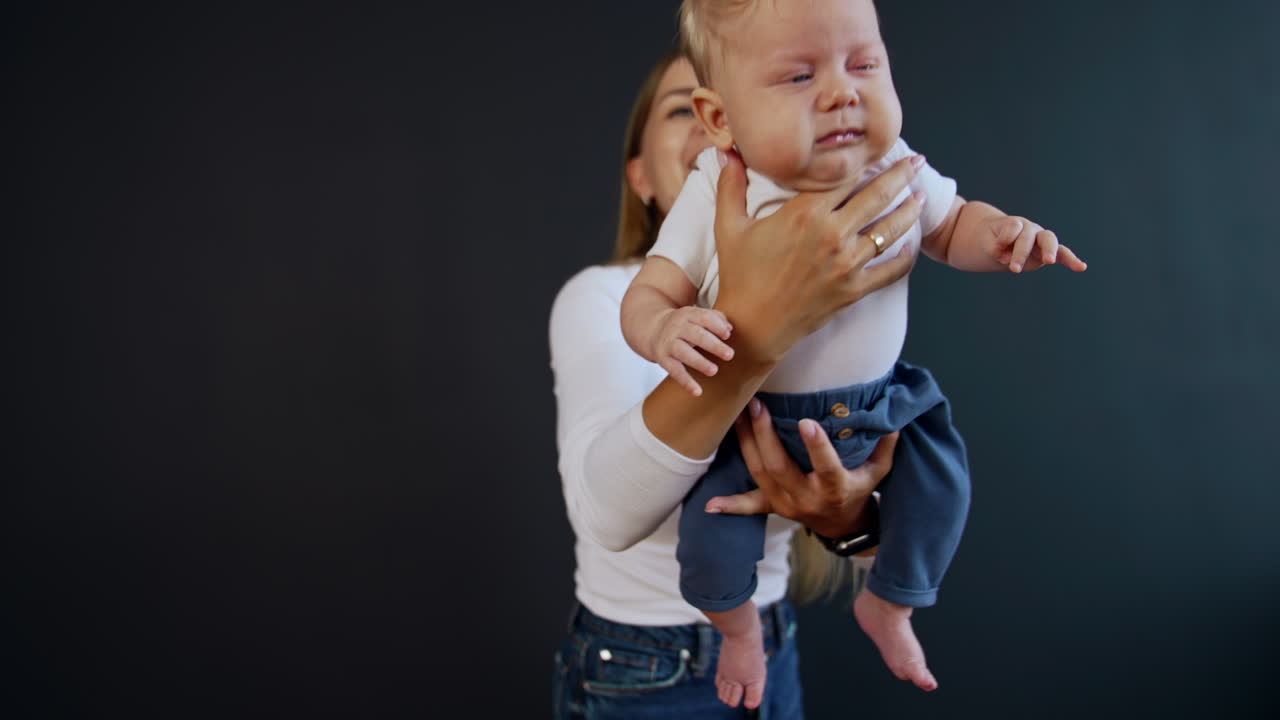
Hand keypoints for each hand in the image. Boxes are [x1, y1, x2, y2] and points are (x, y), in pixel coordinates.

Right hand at [650, 306, 733, 395]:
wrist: (652, 330)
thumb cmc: (684, 325)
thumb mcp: (696, 316)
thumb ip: (715, 319)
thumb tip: (729, 330)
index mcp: (688, 315)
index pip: (704, 317)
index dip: (717, 326)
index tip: (728, 335)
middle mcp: (677, 327)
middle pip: (696, 335)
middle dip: (713, 345)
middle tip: (730, 355)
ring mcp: (669, 343)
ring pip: (684, 352)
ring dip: (699, 362)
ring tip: (714, 371)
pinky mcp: (663, 359)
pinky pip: (675, 371)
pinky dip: (686, 382)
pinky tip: (697, 392)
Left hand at [706, 397, 898, 538]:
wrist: (842, 525)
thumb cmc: (859, 490)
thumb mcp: (878, 472)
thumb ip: (884, 446)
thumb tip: (893, 419)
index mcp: (834, 488)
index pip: (826, 466)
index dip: (817, 447)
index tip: (808, 422)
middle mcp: (806, 498)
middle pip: (779, 466)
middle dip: (765, 435)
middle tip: (756, 404)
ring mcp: (785, 504)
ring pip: (759, 473)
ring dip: (745, 443)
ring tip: (738, 413)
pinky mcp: (772, 506)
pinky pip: (749, 506)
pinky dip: (731, 506)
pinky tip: (711, 505)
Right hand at [710, 150, 925, 363]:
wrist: (752, 326)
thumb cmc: (740, 275)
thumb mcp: (729, 227)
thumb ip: (730, 186)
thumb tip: (728, 152)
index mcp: (804, 213)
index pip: (844, 174)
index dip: (864, 158)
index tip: (878, 147)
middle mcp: (831, 234)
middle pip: (877, 195)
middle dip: (902, 174)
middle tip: (917, 160)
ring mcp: (846, 264)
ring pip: (890, 229)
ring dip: (910, 211)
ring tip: (921, 197)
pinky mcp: (854, 290)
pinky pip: (891, 270)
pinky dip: (905, 257)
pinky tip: (912, 245)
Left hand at [986, 215, 1086, 272]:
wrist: (998, 239)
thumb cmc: (992, 238)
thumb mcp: (986, 241)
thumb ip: (994, 247)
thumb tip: (1006, 258)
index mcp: (1015, 223)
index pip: (1013, 227)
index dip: (1004, 239)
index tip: (995, 251)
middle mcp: (1031, 229)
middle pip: (1030, 235)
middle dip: (1022, 252)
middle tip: (1013, 269)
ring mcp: (1041, 240)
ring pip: (1048, 240)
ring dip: (1048, 251)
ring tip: (1049, 261)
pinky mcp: (1047, 253)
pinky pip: (1062, 254)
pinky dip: (1071, 260)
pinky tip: (1081, 267)